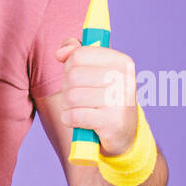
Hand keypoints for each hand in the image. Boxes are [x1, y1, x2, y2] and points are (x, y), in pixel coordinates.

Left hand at [55, 38, 138, 157]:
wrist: (123, 134)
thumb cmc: (103, 96)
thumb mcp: (93, 69)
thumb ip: (74, 52)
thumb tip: (60, 53)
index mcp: (121, 61)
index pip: (78, 55)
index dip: (70, 67)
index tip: (80, 77)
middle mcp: (124, 79)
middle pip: (73, 76)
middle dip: (67, 88)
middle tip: (79, 97)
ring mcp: (121, 101)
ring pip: (72, 97)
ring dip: (68, 105)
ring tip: (79, 109)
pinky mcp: (113, 123)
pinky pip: (74, 116)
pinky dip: (69, 119)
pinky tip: (78, 121)